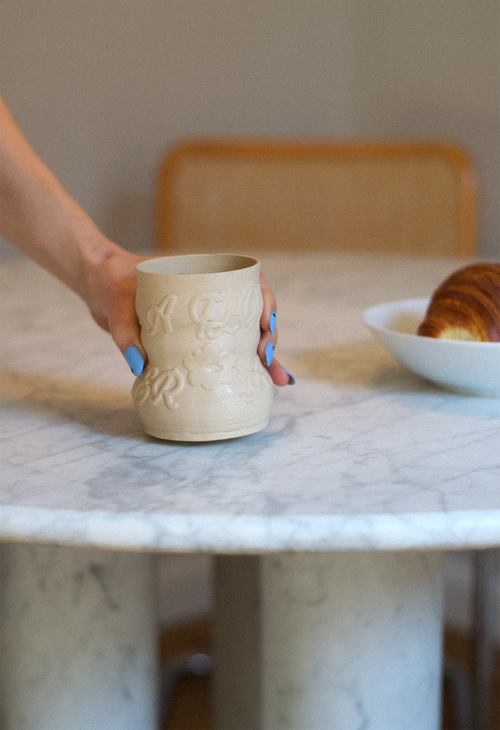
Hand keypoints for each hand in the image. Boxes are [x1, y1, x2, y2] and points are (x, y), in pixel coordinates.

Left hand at [86, 250, 293, 385]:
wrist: (98, 286)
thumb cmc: (111, 284)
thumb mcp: (116, 305)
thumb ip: (124, 333)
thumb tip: (138, 364)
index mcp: (202, 274)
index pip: (248, 282)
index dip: (265, 302)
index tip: (265, 326)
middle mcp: (210, 293)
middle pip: (254, 312)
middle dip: (271, 337)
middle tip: (269, 361)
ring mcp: (204, 315)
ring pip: (245, 333)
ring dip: (265, 356)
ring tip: (276, 380)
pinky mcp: (194, 336)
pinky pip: (225, 348)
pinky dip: (242, 364)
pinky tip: (257, 381)